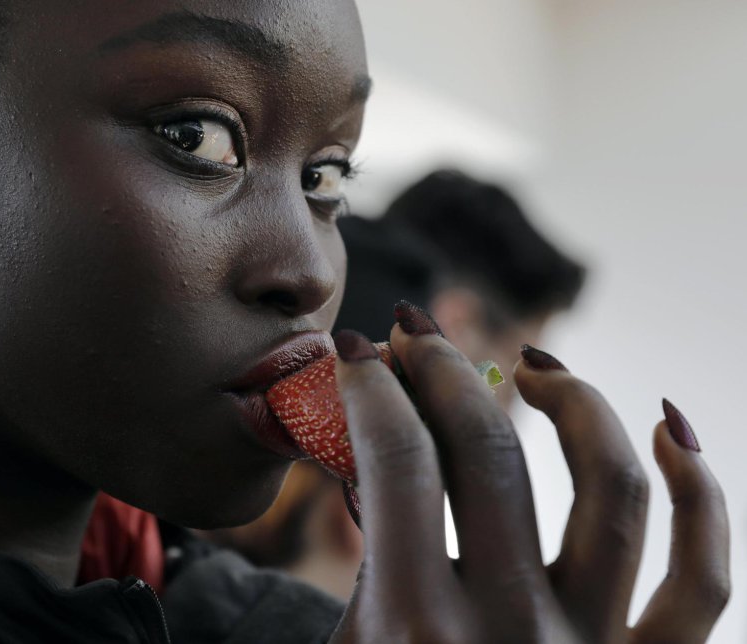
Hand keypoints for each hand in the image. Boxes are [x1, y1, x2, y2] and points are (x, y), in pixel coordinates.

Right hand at [328, 319, 729, 642]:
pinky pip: (704, 577)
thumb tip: (365, 456)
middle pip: (489, 456)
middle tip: (419, 336)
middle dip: (444, 372)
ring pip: (611, 491)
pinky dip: (701, 495)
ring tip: (532, 369)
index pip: (397, 463)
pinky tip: (667, 428)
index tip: (360, 353)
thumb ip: (358, 560)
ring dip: (574, 404)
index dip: (372, 386)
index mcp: (412, 634)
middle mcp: (512, 637)